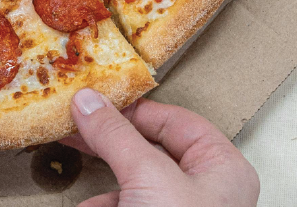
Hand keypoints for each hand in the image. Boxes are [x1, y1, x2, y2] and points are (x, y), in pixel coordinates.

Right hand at [60, 89, 258, 206]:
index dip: (132, 110)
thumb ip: (115, 135)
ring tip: (77, 173)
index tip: (94, 104)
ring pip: (136, 183)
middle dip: (110, 145)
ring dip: (103, 184)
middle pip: (152, 150)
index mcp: (222, 168)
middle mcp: (207, 191)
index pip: (174, 120)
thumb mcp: (147, 177)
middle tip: (75, 128)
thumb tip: (89, 101)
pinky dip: (104, 206)